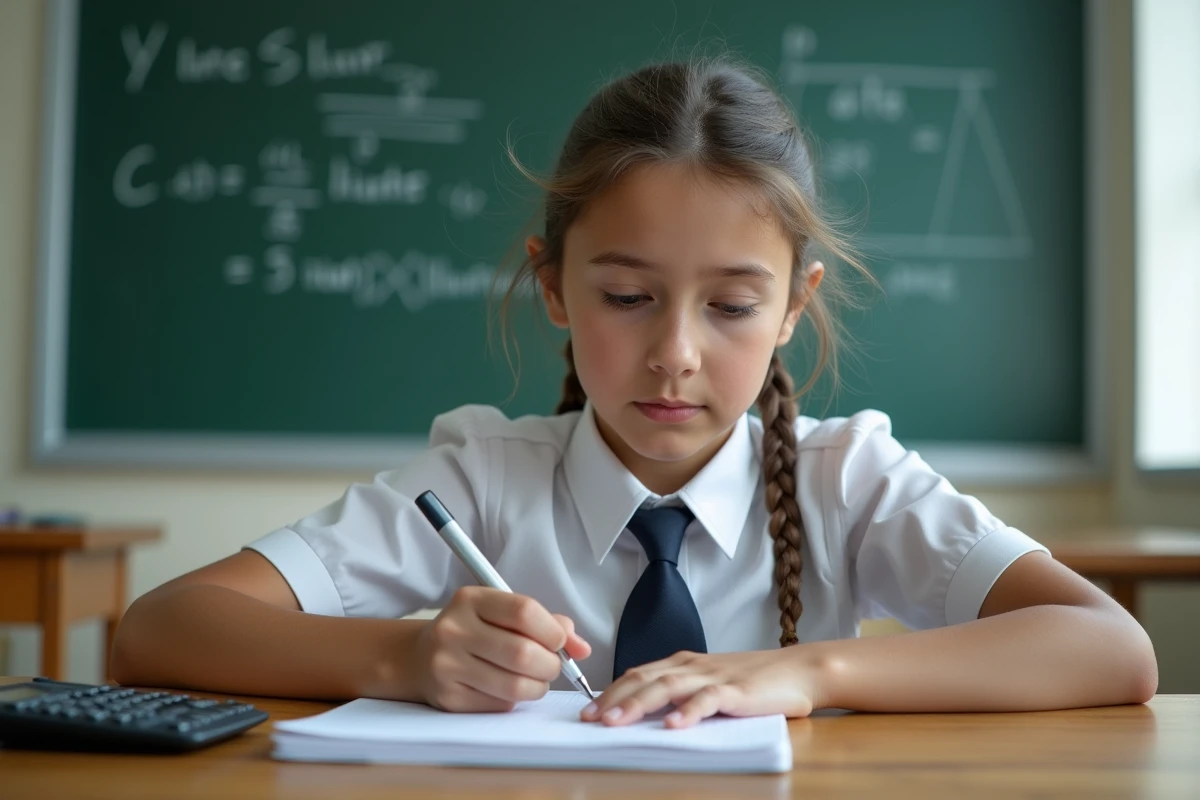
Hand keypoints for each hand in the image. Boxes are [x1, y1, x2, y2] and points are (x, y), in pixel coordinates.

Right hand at [412, 586, 590, 712]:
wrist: (419, 657)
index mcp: (470, 600)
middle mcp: (454, 629)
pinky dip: (515, 700)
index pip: (524, 611)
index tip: (560, 641)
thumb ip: (545, 622)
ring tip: (535, 679)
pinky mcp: (448, 697)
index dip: (553, 631)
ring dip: (538, 686)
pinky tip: (508, 689)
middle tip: (551, 666)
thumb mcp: (501, 613)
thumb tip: (581, 648)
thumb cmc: (473, 631)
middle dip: (550, 664)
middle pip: (523, 653)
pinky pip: (500, 704)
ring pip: (515, 685)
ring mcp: (447, 665)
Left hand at [580, 648, 822, 728]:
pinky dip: (687, 712)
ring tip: (616, 721)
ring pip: (667, 686)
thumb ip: (682, 693)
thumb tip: (647, 715)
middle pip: (644, 678)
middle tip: (589, 719)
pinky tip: (672, 725)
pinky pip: (707, 700)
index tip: (587, 711)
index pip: (638, 674)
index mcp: (683, 663)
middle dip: (613, 698)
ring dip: (638, 704)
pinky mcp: (736, 690)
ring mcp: (713, 676)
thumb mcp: (710, 683)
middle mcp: (692, 666)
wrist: (799, 670)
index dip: (611, 691)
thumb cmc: (755, 680)